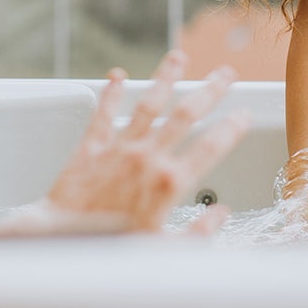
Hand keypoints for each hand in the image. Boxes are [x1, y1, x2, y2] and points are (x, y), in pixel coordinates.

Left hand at [36, 52, 247, 233]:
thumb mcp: (164, 250)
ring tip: (178, 57)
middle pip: (185, 116)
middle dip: (209, 91)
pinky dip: (110, 93)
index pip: (210, 148)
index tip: (244, 115)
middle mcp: (146, 159)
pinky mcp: (91, 148)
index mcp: (169, 184)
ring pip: (148, 105)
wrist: (63, 242)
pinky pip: (103, 114)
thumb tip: (220, 216)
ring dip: (166, 79)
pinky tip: (117, 76)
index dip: (232, 129)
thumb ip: (197, 233)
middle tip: (225, 74)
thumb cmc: (110, 250)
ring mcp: (119, 150)